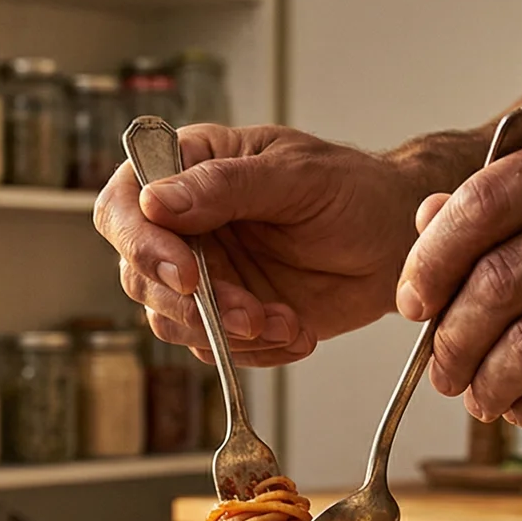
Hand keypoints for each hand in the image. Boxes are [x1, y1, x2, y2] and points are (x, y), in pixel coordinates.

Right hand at [94, 124, 440, 366]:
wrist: (396, 244)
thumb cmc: (352, 191)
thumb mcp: (296, 176)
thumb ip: (225, 186)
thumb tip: (156, 201)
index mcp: (189, 169)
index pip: (126, 206)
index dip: (143, 245)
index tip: (189, 273)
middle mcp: (184, 224)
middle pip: (138, 275)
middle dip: (194, 305)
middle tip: (250, 314)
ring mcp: (204, 274)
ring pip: (170, 321)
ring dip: (226, 334)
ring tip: (286, 321)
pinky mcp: (227, 318)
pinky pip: (214, 351)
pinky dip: (256, 351)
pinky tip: (296, 331)